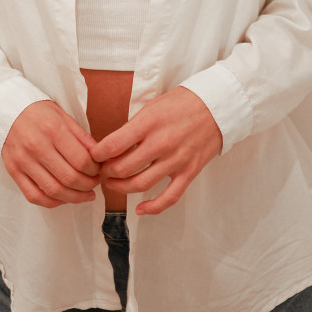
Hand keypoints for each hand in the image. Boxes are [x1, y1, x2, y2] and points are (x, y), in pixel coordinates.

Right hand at [2, 100, 100, 207]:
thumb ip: (81, 136)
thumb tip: (99, 156)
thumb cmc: (38, 112)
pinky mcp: (13, 171)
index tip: (99, 171)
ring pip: (54, 191)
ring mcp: (23, 161)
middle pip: (69, 178)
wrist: (6, 110)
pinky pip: (34, 196)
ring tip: (85, 195)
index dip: (95, 170)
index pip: (81, 160)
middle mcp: (37, 146)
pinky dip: (52, 202)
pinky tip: (64, 198)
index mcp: (53, 129)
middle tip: (95, 183)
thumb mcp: (63, 115)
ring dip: (74, 198)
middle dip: (88, 185)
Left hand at [91, 87, 222, 215]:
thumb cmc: (182, 103)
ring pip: (141, 184)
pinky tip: (140, 209)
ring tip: (114, 183)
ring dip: (122, 188)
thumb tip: (114, 146)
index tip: (94, 156)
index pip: (114, 144)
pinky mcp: (189, 172)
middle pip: (123, 168)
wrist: (216, 106)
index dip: (98, 154)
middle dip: (107, 172)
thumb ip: (134, 127)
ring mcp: (176, 160)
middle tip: (102, 170)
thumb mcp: (153, 106)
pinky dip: (152, 208)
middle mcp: (161, 143)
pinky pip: (169, 197)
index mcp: (149, 122)